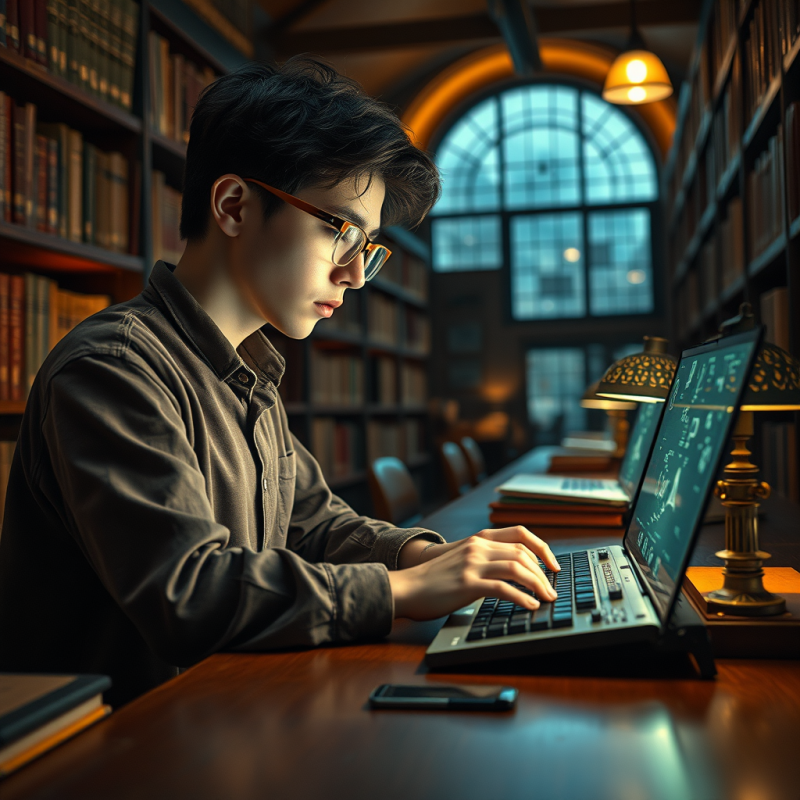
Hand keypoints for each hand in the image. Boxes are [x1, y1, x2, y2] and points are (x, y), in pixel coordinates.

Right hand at [388, 527, 559, 620]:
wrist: (408, 587)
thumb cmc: (435, 578)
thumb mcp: (462, 559)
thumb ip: (485, 559)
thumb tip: (515, 571)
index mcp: (479, 539)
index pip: (521, 534)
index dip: (543, 548)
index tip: (553, 565)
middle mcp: (478, 547)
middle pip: (523, 553)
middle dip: (543, 573)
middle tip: (552, 590)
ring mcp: (472, 564)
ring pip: (517, 568)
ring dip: (538, 585)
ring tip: (546, 598)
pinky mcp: (467, 584)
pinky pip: (502, 588)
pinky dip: (521, 597)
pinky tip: (530, 606)